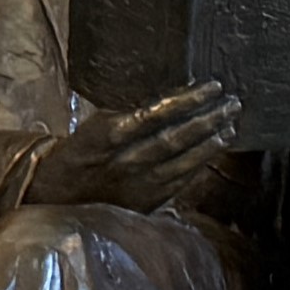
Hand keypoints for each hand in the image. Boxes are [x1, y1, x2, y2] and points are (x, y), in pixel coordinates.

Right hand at [49, 80, 238, 207]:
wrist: (57, 195)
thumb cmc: (79, 152)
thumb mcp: (96, 125)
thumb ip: (129, 113)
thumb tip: (171, 95)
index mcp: (110, 134)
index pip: (156, 114)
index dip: (187, 101)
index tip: (212, 86)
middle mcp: (126, 161)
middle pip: (174, 139)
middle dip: (207, 120)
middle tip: (233, 103)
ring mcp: (138, 185)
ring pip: (182, 162)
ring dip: (210, 144)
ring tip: (231, 127)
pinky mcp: (145, 203)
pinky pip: (179, 182)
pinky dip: (198, 165)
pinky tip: (213, 151)